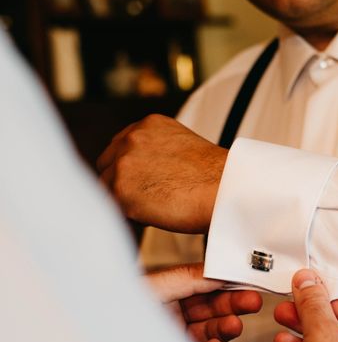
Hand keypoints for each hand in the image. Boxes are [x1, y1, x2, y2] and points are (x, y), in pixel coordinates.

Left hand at [97, 115, 226, 233]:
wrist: (226, 190)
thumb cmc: (216, 178)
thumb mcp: (184, 148)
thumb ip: (159, 152)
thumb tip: (149, 172)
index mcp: (149, 125)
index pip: (121, 148)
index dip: (131, 170)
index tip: (143, 182)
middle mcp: (132, 138)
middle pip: (107, 165)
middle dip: (123, 183)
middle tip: (150, 198)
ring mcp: (124, 162)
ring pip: (108, 188)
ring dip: (127, 200)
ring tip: (160, 207)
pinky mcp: (121, 188)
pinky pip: (114, 208)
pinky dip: (132, 216)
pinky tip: (157, 214)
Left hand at [145, 263, 262, 341]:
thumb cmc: (117, 314)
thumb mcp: (154, 286)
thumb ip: (188, 277)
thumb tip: (219, 271)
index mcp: (167, 292)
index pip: (205, 286)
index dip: (227, 283)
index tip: (248, 281)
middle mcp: (173, 315)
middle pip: (213, 309)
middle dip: (235, 304)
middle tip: (253, 301)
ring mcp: (176, 339)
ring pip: (211, 332)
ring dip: (226, 328)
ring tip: (234, 325)